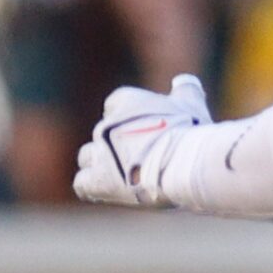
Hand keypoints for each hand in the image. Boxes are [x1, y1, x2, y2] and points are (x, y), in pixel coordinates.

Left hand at [74, 75, 211, 206]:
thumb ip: (185, 90)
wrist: (182, 161)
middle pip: (101, 132)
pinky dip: (90, 187)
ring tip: (119, 176)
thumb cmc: (188, 131)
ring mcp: (99, 153)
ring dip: (98, 165)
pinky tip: (102, 191)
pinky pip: (82, 183)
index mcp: (124, 101)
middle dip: (115, 144)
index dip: (126, 118)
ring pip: (86, 156)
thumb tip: (184, 81)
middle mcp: (105, 125)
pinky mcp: (98, 181)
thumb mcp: (191, 103)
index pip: (114, 104)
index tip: (142, 129)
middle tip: (138, 158)